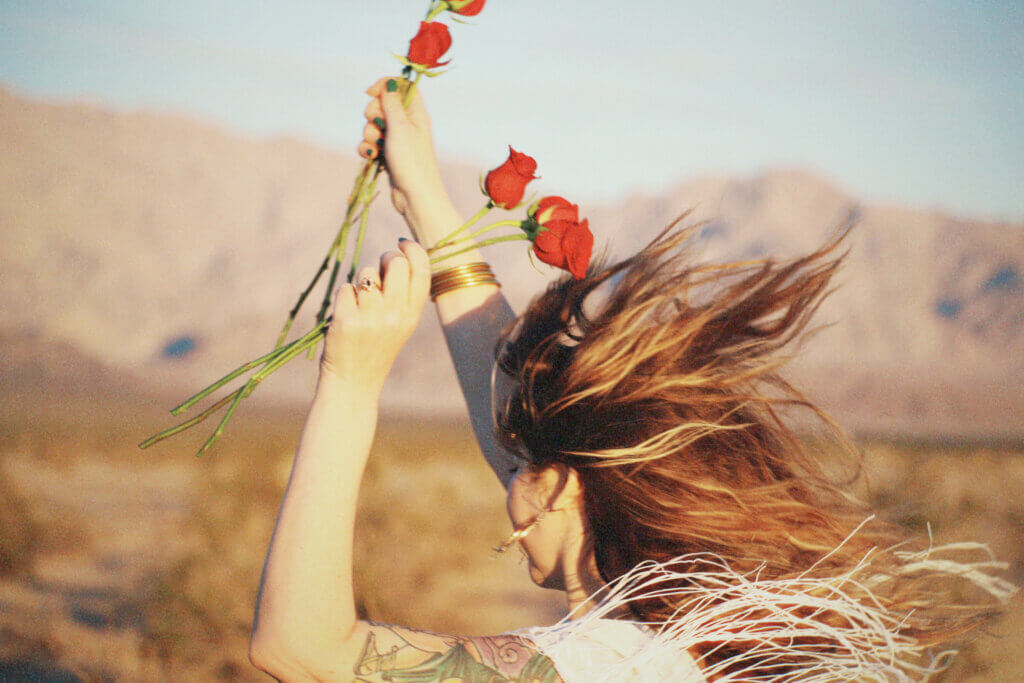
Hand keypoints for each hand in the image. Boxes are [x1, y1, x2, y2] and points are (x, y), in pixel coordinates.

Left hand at [320, 239, 430, 392]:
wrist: (354, 382)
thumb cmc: (376, 347)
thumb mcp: (401, 324)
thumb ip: (403, 294)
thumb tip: (398, 255)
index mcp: (413, 314)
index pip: (422, 269)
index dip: (413, 249)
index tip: (401, 244)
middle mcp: (395, 315)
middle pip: (396, 262)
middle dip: (385, 258)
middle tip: (378, 269)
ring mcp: (371, 318)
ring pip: (366, 273)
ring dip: (361, 281)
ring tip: (361, 302)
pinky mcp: (347, 321)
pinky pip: (345, 289)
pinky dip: (344, 297)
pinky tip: (347, 314)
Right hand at [360, 77, 445, 223]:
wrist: (414, 196)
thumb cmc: (411, 161)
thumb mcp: (400, 126)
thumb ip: (392, 102)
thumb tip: (391, 83)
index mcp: (416, 112)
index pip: (402, 86)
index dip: (385, 85)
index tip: (371, 92)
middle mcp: (408, 123)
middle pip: (382, 104)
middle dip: (372, 113)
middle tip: (379, 126)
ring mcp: (397, 140)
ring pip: (374, 125)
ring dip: (369, 134)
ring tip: (377, 146)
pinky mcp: (388, 154)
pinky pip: (371, 143)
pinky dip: (368, 148)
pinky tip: (371, 156)